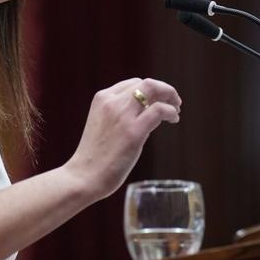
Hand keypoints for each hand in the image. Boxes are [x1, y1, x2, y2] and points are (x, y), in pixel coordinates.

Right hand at [65, 78, 180, 199]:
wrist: (83, 176)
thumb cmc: (94, 158)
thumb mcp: (103, 126)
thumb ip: (120, 116)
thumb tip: (146, 115)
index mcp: (102, 99)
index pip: (132, 84)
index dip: (149, 91)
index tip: (157, 101)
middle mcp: (112, 101)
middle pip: (146, 83)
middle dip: (164, 90)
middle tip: (174, 102)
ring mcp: (123, 115)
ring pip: (154, 89)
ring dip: (170, 97)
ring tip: (176, 110)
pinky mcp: (134, 131)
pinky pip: (159, 110)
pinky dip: (171, 111)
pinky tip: (173, 119)